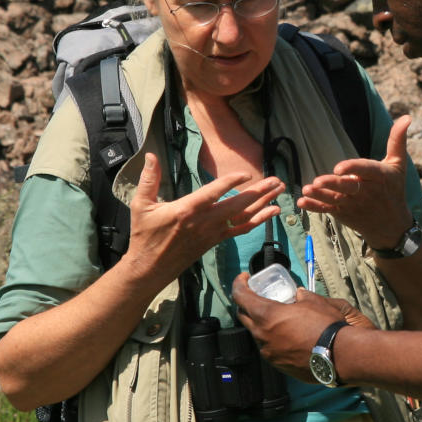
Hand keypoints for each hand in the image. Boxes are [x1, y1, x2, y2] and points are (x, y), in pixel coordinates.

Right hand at [121, 153, 283, 290]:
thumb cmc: (145, 235)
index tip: (247, 174)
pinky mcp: (217, 240)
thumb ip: (149, 179)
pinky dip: (259, 220)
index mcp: (187, 209)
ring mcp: (213, 232)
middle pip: (237, 204)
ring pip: (244, 216)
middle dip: (259, 191)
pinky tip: (272, 212)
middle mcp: (205, 221)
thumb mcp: (142, 205)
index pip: (213, 192)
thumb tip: (151, 155)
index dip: (231, 182)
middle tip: (277, 180)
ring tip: (280, 191)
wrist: (151, 266)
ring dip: (264, 203)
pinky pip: (242, 229)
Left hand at [232, 273, 371, 379]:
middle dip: (247, 304)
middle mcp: (261, 335)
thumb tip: (299, 294)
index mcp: (267, 315)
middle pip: (243, 316)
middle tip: (257, 296)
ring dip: (261, 323)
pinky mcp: (277, 364)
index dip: (239, 284)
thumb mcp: (314, 302)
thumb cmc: (325, 326)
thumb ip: (302, 296)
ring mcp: (268, 352)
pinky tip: (287, 336)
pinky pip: (268, 348)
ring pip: (256, 334)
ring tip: (277, 318)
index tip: (244, 277)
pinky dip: (273, 339)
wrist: (338, 356)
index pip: (241, 296)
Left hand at [299, 114, 416, 247]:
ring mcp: (353, 204)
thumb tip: (407, 117)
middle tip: (318, 182)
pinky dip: (314, 207)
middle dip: (333, 184)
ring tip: (306, 190)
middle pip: (347, 187)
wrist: (392, 225)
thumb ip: (397, 140)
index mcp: (379, 177)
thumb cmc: (394, 189)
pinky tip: (302, 203)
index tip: (338, 168)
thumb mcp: (398, 165)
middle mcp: (366, 192)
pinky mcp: (343, 213)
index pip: (365, 171)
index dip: (352, 168)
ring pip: (334, 199)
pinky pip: (327, 210)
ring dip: (319, 196)